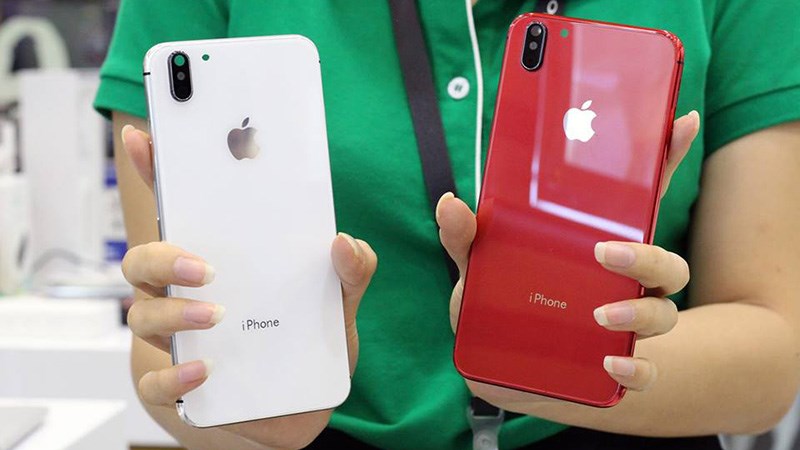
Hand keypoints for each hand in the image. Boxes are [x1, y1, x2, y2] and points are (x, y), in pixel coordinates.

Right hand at [119, 125, 376, 446]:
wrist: (301, 408)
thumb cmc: (304, 347)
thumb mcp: (338, 305)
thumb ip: (349, 274)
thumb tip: (346, 243)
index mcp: (217, 260)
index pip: (179, 211)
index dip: (155, 173)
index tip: (144, 136)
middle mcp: (182, 294)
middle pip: (143, 261)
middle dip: (166, 254)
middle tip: (207, 264)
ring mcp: (173, 340)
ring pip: (143, 314)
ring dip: (175, 311)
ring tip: (217, 314)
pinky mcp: (176, 387)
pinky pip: (158, 381)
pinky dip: (177, 375)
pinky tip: (206, 371)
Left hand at [437, 112, 699, 407]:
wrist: (508, 373)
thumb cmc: (502, 307)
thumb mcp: (478, 269)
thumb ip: (467, 238)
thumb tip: (450, 203)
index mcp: (597, 246)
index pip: (638, 200)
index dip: (664, 160)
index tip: (680, 119)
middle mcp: (622, 283)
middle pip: (664, 262)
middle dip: (645, 254)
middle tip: (604, 252)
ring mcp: (626, 326)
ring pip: (665, 312)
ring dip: (638, 310)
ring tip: (600, 313)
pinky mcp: (616, 368)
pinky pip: (645, 372)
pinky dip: (635, 369)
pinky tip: (611, 364)